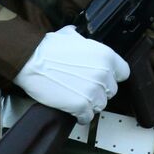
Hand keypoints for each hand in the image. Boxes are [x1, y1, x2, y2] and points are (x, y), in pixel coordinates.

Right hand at [14, 26, 129, 124]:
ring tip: (78, 100)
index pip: (123, 73)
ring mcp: (93, 91)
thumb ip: (83, 41)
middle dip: (99, 91)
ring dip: (90, 104)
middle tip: (84, 89)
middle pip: (111, 91)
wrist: (30, 60)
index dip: (112, 78)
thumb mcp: (72, 36)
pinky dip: (81, 116)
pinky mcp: (81, 105)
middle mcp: (104, 74)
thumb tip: (79, 38)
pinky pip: (87, 117)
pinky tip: (74, 111)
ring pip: (100, 105)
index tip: (104, 80)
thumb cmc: (48, 48)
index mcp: (106, 56)